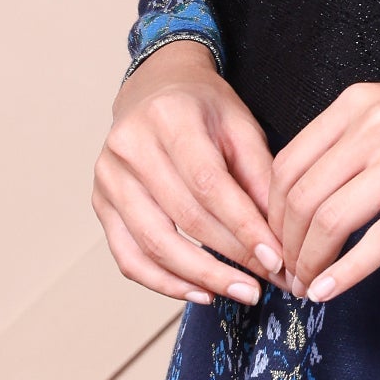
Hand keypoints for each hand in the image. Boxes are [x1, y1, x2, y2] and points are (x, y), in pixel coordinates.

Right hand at [92, 40, 285, 306]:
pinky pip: (129, 257)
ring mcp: (109, 178)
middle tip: (266, 283)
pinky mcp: (101, 204)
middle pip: (183, 218)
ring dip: (201, 278)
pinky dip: (164, 282)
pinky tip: (199, 291)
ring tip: (240, 292)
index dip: (243, 226)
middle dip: (230, 258)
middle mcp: (131, 147)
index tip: (275, 258)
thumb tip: (279, 233)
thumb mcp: (241, 124)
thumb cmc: (204, 107)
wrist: (155, 88)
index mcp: (171, 118)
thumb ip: (261, 174)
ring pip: (153, 245)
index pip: (209, 184)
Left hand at [267, 47, 379, 303]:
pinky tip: (331, 292)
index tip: (273, 244)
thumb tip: (308, 193)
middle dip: (283, 246)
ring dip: (309, 264)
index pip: (287, 163)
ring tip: (307, 288)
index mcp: (361, 101)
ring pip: (328, 219)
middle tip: (287, 276)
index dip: (269, 213)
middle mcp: (377, 122)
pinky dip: (345, 272)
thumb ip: (358, 139)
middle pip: (299, 196)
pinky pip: (377, 240)